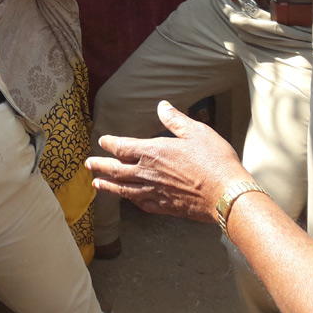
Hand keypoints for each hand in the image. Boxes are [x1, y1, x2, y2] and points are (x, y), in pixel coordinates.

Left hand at [86, 100, 254, 223]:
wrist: (225, 194)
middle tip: (88, 164)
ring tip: (96, 184)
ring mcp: (154, 192)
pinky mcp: (163, 207)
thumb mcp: (196, 132)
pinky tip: (127, 199)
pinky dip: (130, 200)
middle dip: (100, 165)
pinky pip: (140, 203)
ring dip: (107, 186)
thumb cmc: (214, 160)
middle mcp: (147, 173)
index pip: (122, 147)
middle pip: (116, 169)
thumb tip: (162, 106)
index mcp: (153, 152)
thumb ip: (175, 120)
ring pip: (123, 189)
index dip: (110, 144)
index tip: (102, 141)